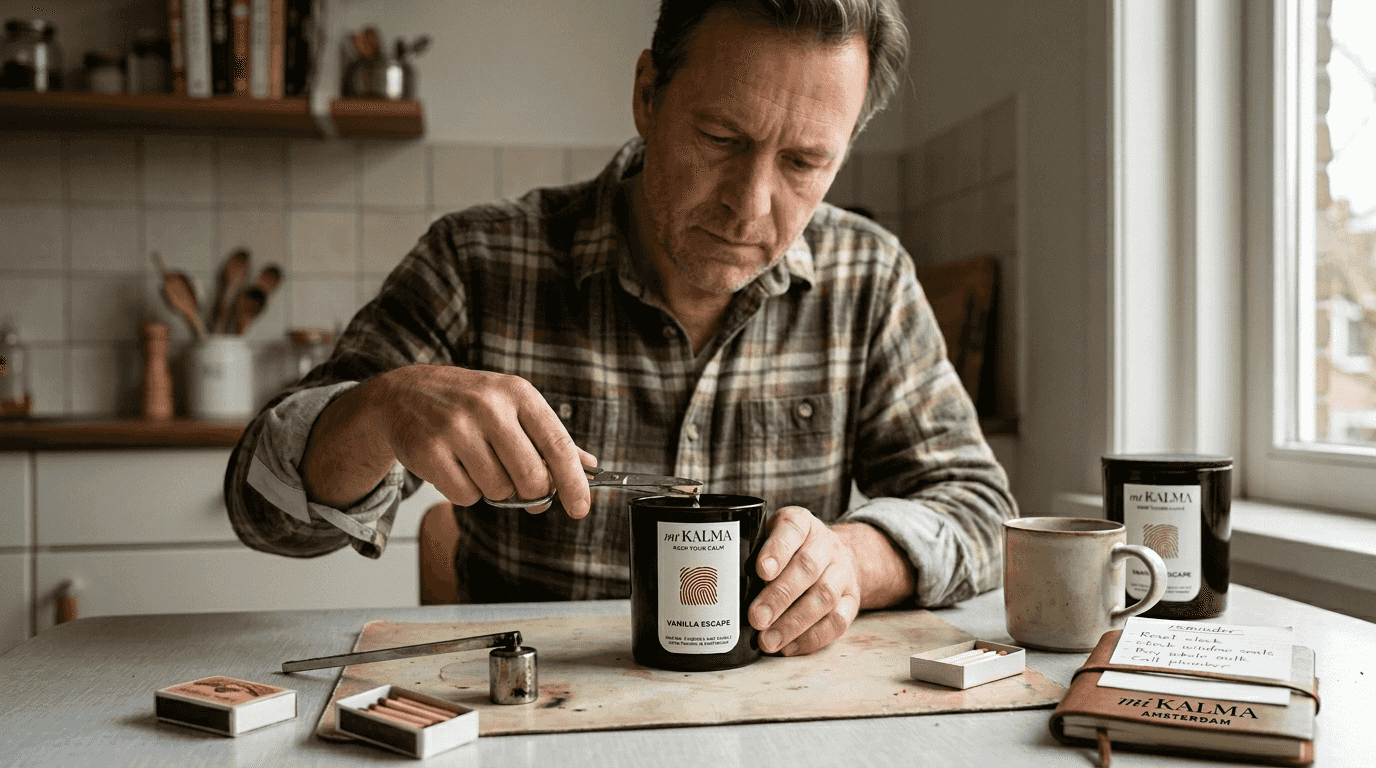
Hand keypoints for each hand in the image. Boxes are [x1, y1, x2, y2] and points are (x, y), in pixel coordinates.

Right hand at [369, 365, 595, 516]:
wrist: (404, 394)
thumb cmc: (467, 402)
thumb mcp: (512, 405)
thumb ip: (550, 437)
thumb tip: (590, 466)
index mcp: (517, 393)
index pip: (557, 445)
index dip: (574, 483)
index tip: (581, 509)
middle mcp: (488, 406)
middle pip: (530, 477)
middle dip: (531, 493)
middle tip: (521, 488)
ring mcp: (456, 427)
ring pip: (497, 490)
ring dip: (493, 489)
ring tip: (477, 463)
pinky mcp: (429, 450)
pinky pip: (465, 496)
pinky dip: (465, 492)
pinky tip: (456, 468)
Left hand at [747, 506, 861, 655]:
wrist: (834, 556)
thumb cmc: (789, 551)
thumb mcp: (770, 537)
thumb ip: (752, 553)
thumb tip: (724, 587)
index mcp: (802, 524)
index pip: (792, 530)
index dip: (777, 550)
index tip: (760, 570)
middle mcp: (826, 545)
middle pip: (807, 568)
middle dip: (780, 596)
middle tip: (756, 618)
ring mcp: (842, 573)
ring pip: (824, 597)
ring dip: (794, 623)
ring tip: (768, 640)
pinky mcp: (852, 600)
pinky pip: (838, 621)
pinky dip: (812, 638)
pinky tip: (789, 647)